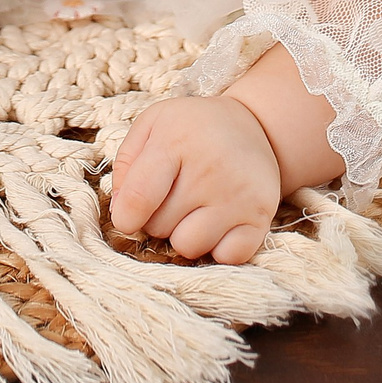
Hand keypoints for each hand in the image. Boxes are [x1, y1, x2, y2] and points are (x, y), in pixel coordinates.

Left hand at [106, 95, 281, 264]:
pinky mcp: (261, 216)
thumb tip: (120, 211)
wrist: (255, 125)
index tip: (128, 216)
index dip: (125, 216)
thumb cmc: (192, 129)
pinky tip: (220, 222)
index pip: (138, 198)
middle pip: (159, 227)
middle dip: (157, 218)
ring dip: (185, 235)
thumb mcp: (151, 125)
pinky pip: (226, 257)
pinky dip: (219, 247)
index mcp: (176, 142)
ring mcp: (239, 195)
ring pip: (189, 247)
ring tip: (196, 209)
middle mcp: (210, 170)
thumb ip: (126, 164)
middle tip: (174, 196)